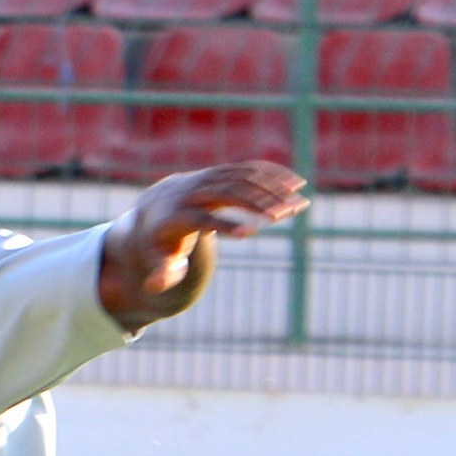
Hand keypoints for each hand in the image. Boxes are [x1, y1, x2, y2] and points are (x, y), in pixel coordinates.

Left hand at [129, 161, 308, 289]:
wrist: (156, 204)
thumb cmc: (160, 241)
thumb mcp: (157, 259)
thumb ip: (160, 273)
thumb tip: (155, 287)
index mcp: (178, 216)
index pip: (202, 220)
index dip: (225, 226)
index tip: (250, 234)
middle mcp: (193, 192)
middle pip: (228, 193)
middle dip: (258, 203)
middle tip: (287, 215)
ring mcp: (207, 178)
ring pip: (242, 177)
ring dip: (273, 187)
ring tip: (300, 201)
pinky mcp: (220, 171)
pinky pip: (248, 168)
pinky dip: (272, 174)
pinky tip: (295, 183)